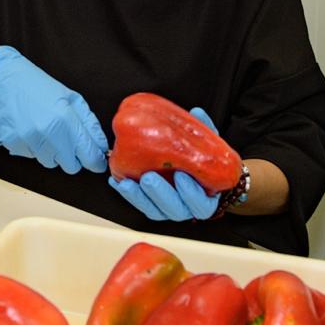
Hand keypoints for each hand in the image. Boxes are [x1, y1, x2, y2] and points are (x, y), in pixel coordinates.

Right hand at [0, 46, 108, 173]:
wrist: (2, 78)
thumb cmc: (36, 85)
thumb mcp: (70, 97)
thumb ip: (89, 124)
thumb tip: (101, 146)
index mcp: (65, 118)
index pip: (89, 155)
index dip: (95, 162)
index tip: (96, 162)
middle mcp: (47, 131)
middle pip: (70, 166)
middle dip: (71, 157)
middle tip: (66, 140)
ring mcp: (28, 139)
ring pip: (50, 162)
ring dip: (50, 151)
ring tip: (42, 129)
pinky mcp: (12, 144)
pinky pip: (30, 156)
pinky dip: (31, 147)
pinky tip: (27, 128)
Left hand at [109, 106, 222, 220]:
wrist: (184, 163)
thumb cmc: (198, 158)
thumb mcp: (204, 143)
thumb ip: (203, 130)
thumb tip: (197, 113)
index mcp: (204, 197)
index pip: (202, 204)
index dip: (192, 193)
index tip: (181, 175)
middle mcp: (186, 207)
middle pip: (176, 210)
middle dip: (161, 194)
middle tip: (149, 177)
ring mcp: (167, 208)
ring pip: (154, 210)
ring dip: (140, 197)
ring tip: (128, 182)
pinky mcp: (151, 205)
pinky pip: (139, 204)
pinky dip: (129, 194)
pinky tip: (119, 181)